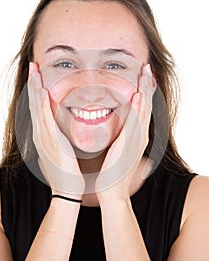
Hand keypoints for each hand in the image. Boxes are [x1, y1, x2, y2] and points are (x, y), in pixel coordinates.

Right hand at [28, 62, 84, 198]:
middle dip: (33, 83)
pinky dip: (43, 106)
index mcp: (44, 135)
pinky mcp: (52, 143)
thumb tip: (60, 132)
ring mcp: (44, 138)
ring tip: (35, 71)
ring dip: (36, 88)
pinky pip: (46, 121)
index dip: (37, 90)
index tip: (38, 75)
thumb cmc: (66, 172)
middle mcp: (41, 134)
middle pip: (35, 103)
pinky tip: (43, 93)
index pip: (39, 108)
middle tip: (33, 65)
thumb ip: (59, 140)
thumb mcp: (61, 152)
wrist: (67, 190)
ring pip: (38, 108)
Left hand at [95, 64, 154, 202]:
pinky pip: (134, 122)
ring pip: (143, 110)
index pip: (142, 110)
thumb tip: (120, 134)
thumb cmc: (113, 173)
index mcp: (136, 136)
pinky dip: (137, 108)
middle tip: (147, 69)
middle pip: (145, 106)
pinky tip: (138, 96)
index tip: (143, 78)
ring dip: (144, 91)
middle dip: (146, 86)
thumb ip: (121, 141)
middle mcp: (139, 136)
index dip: (143, 92)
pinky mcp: (130, 144)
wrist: (112, 191)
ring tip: (146, 74)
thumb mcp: (118, 152)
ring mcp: (137, 139)